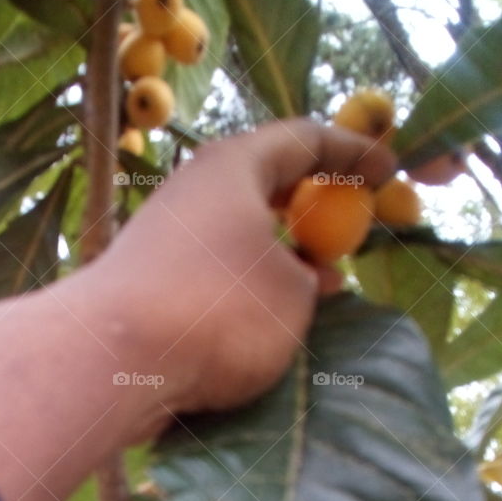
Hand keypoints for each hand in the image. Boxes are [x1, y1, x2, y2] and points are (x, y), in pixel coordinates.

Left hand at [91, 118, 395, 413]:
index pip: (304, 139)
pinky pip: (210, 277)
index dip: (354, 153)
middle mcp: (193, 191)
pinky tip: (264, 326)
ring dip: (279, 258)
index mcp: (233, 167)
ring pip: (235, 237)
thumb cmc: (216, 311)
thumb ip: (310, 280)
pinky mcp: (145, 286)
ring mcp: (163, 238)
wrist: (111, 361)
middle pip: (263, 185)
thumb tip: (303, 279)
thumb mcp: (294, 296)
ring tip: (319, 289)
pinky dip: (244, 291)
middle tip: (349, 229)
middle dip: (310, 207)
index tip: (390, 170)